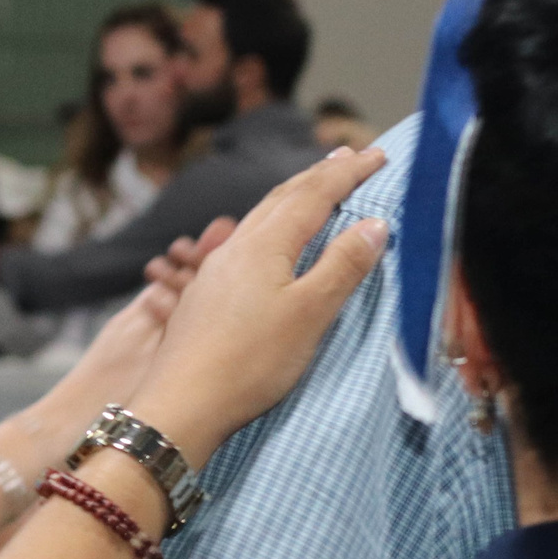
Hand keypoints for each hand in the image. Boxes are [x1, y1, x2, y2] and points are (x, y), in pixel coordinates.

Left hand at [127, 149, 388, 467]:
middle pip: (283, 197)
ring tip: (314, 188)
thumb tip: (376, 224)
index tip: (377, 154)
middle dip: (320, 175)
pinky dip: (273, 226)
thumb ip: (343, 267)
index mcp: (266, 245)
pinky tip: (271, 241)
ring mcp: (217, 270)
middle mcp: (238, 248)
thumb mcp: (309, 314)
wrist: (180, 405)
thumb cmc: (250, 362)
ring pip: (261, 218)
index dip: (348, 173)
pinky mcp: (206, 294)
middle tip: (348, 158)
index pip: (315, 194)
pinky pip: (247, 242)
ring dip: (294, 197)